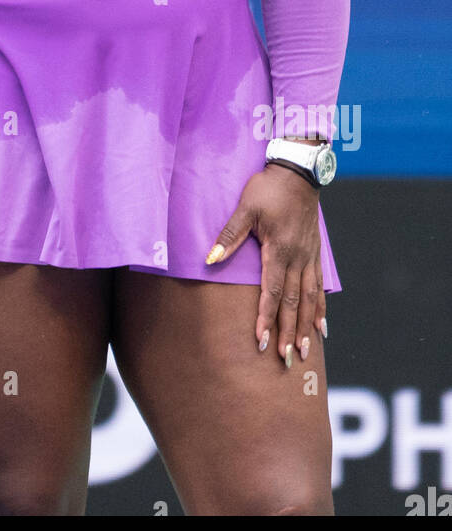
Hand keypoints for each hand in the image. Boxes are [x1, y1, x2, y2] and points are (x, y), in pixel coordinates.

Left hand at [205, 165, 325, 365]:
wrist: (299, 171)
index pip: (271, 291)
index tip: (261, 341)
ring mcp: (309, 256)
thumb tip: (210, 259)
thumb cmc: (268, 188)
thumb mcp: (245, 208)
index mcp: (279, 249)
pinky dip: (320, 307)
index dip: (265, 318)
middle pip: (292, 302)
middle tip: (287, 359)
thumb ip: (229, 237)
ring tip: (306, 352)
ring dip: (306, 326)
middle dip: (288, 332)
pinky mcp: (315, 253)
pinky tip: (321, 326)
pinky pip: (319, 286)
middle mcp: (297, 258)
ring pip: (309, 298)